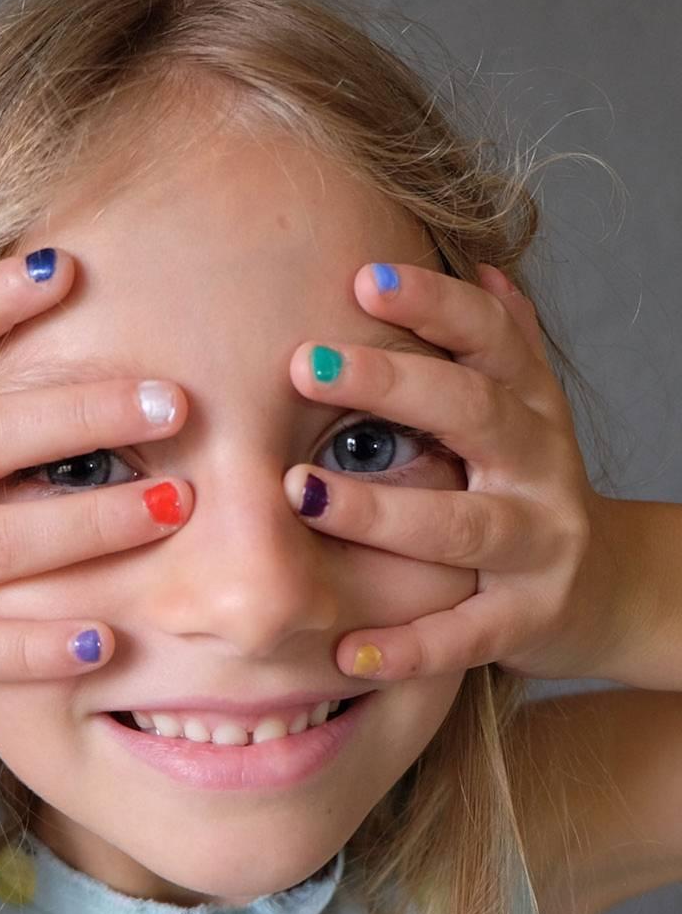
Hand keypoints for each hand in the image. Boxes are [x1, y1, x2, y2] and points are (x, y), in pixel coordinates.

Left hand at [282, 261, 618, 682]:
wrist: (611, 589)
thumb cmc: (532, 488)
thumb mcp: (528, 415)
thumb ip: (507, 347)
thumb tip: (481, 266)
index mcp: (532, 410)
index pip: (492, 340)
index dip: (435, 305)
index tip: (363, 278)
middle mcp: (542, 469)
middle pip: (474, 414)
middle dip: (391, 385)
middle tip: (304, 365)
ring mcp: (540, 547)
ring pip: (461, 525)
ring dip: (380, 510)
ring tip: (302, 491)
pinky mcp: (528, 621)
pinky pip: (463, 636)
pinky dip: (407, 647)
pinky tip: (344, 648)